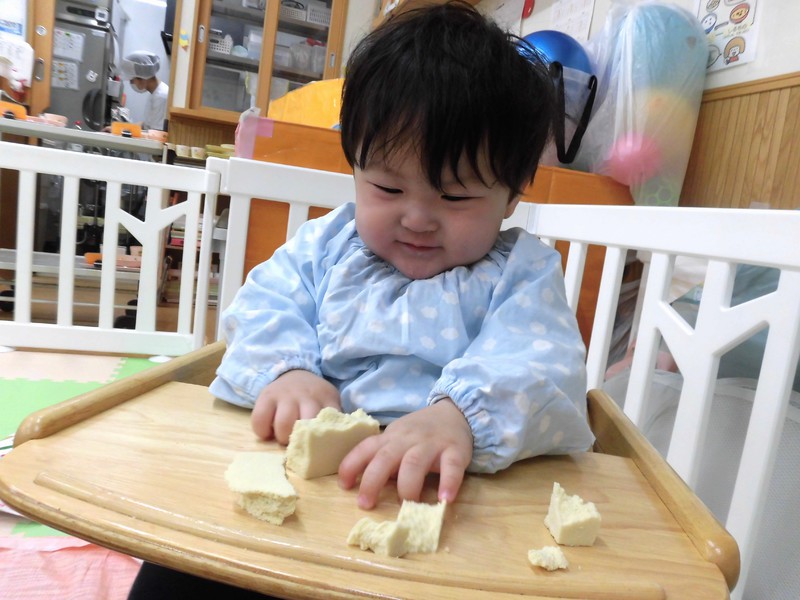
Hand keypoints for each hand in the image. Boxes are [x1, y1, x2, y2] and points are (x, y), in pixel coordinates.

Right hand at [251, 370, 339, 442]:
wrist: (295, 373)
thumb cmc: (313, 398)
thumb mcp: (328, 403)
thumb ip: (333, 422)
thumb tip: (335, 448)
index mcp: (327, 399)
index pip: (330, 423)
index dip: (324, 441)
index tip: (321, 449)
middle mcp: (307, 396)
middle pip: (306, 426)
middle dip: (302, 441)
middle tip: (300, 444)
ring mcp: (286, 395)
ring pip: (283, 425)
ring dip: (282, 437)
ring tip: (283, 437)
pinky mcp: (266, 396)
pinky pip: (260, 420)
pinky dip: (262, 431)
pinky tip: (268, 432)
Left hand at [338, 399, 472, 508]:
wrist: (456, 412)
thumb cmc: (421, 432)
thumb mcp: (397, 438)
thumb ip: (384, 458)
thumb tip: (366, 486)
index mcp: (390, 438)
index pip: (366, 448)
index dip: (351, 465)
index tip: (344, 485)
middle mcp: (407, 440)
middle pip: (385, 459)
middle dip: (372, 481)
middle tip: (365, 504)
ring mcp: (431, 445)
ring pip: (414, 463)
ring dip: (407, 486)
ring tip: (407, 506)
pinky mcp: (455, 451)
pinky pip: (452, 467)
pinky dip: (448, 483)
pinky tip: (444, 500)